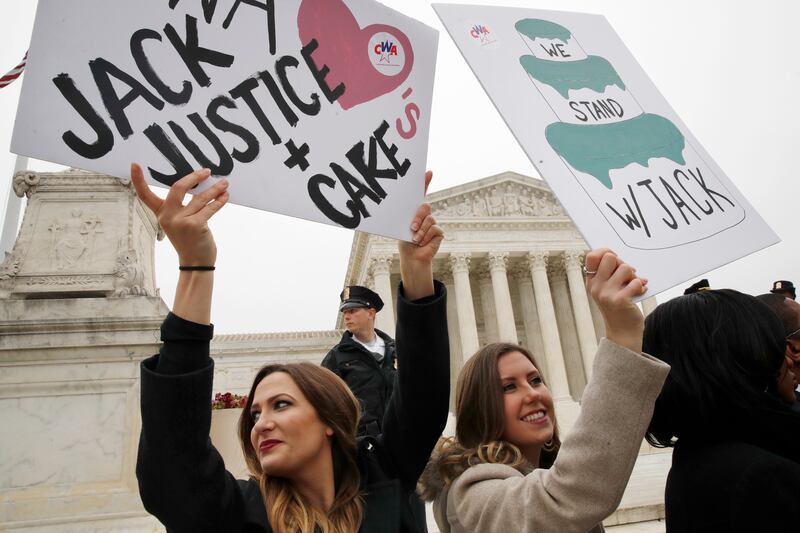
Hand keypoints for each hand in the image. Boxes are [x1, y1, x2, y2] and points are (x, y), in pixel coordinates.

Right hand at [130, 164, 228, 265]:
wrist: (195, 263)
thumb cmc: (189, 241)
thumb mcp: (180, 223)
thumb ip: (185, 206)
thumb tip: (200, 186)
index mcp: (161, 214)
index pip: (145, 196)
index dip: (138, 180)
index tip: (134, 165)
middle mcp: (168, 216)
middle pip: (178, 188)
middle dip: (194, 177)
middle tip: (206, 171)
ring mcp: (181, 221)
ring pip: (200, 198)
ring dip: (214, 189)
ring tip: (224, 183)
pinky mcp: (195, 225)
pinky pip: (210, 208)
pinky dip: (219, 201)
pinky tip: (224, 195)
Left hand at [399, 171, 442, 298]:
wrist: (411, 257)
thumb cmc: (404, 241)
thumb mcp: (401, 226)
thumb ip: (404, 218)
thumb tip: (395, 209)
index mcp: (415, 210)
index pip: (421, 193)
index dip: (425, 182)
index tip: (428, 172)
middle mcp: (425, 214)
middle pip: (425, 207)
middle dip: (418, 217)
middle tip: (411, 227)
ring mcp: (433, 222)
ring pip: (429, 220)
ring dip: (420, 231)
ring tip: (414, 239)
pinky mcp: (439, 232)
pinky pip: (433, 229)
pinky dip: (425, 237)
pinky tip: (422, 242)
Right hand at [585, 248, 646, 352]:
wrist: (623, 332)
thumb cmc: (619, 306)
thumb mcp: (608, 288)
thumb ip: (611, 272)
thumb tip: (618, 256)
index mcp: (591, 281)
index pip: (592, 256)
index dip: (606, 252)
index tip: (615, 259)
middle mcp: (595, 286)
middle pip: (610, 257)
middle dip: (623, 263)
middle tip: (627, 275)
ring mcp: (605, 294)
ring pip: (625, 268)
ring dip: (634, 276)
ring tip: (633, 286)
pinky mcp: (618, 300)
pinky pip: (635, 281)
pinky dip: (641, 286)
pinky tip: (639, 292)